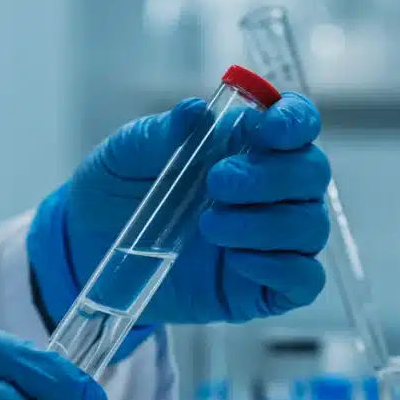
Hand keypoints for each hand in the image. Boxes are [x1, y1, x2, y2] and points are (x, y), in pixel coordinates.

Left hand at [28, 92, 330, 327]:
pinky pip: (304, 280)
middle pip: (312, 174)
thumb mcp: (125, 155)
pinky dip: (279, 268)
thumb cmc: (114, 194)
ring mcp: (271, 241)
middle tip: (217, 183)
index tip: (267, 129)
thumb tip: (195, 111)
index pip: (296, 124)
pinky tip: (236, 261)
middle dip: (271, 177)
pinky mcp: (264, 287)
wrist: (87, 251)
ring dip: (265, 224)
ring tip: (209, 226)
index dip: (294, 121)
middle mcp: (269, 191)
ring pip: (310, 226)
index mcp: (245, 146)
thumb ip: (161, 134)